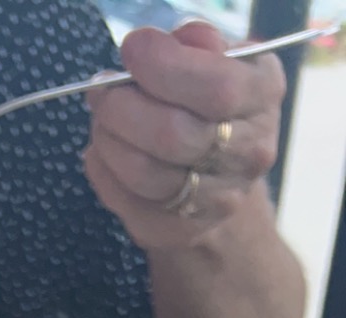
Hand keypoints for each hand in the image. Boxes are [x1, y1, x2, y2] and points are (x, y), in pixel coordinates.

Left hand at [85, 21, 284, 253]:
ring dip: (107, 142)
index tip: (131, 49)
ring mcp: (219, 199)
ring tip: (101, 122)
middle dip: (121, 108)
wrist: (222, 171)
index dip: (163, 66)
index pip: (215, 88)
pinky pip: (129, 205)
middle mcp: (250, 151)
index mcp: (263, 96)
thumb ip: (198, 44)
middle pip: (172, 135)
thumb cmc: (209, 99)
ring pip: (145, 174)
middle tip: (100, 92)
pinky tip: (103, 154)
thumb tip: (178, 41)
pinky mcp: (184, 230)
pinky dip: (103, 174)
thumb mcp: (215, 57)